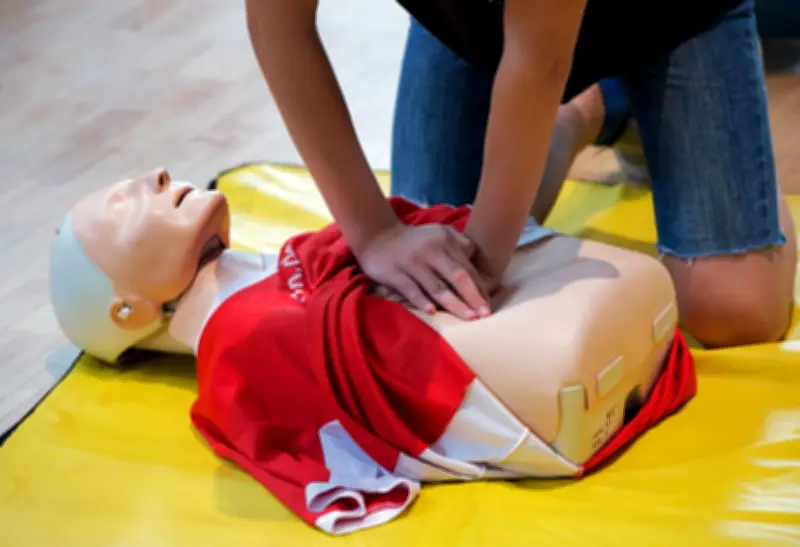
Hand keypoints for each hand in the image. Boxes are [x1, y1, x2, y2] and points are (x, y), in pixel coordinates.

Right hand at [356, 222, 491, 319]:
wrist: (378, 237)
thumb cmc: (415, 240)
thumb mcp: (439, 232)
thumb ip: (460, 243)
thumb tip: (479, 262)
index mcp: (445, 241)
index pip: (467, 267)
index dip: (480, 287)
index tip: (488, 305)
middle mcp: (431, 251)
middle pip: (457, 276)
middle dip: (473, 296)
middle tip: (484, 314)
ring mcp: (412, 263)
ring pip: (436, 286)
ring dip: (454, 303)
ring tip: (468, 316)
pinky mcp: (395, 274)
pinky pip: (411, 290)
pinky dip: (422, 301)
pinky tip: (432, 312)